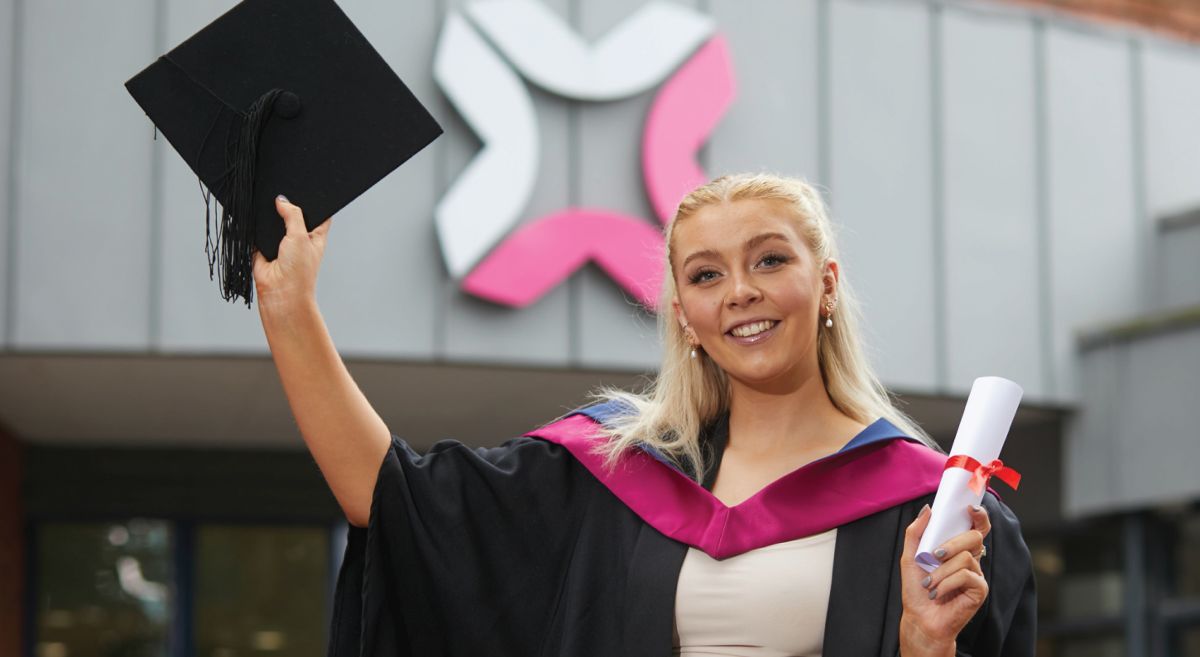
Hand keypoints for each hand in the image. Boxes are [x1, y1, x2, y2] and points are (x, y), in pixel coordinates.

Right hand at [252, 196, 331, 313]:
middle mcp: (298, 238)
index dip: (313, 200)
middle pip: (292, 214)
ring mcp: (279, 243)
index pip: (317, 213)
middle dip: (285, 205)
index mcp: (315, 235)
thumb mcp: (301, 237)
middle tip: (279, 189)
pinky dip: (253, 224)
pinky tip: (251, 211)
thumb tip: (281, 199)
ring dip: (268, 215)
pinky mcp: (261, 247)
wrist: (280, 293)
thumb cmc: (299, 270)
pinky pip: (256, 232)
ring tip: (264, 197)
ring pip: (273, 222)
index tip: (304, 186)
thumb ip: (292, 215)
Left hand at [898, 503, 991, 655]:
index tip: (970, 507)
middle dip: (952, 543)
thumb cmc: (917, 589)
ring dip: (942, 571)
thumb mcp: (910, 556)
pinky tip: (937, 593)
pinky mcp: (980, 590)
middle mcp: (970, 559)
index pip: (975, 526)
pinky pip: (967, 576)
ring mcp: (976, 574)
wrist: (919, 617)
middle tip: (934, 554)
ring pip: (966, 557)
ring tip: (930, 583)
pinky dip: (947, 583)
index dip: (978, 514)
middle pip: (974, 537)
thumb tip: (928, 509)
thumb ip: (916, 531)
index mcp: (957, 548)